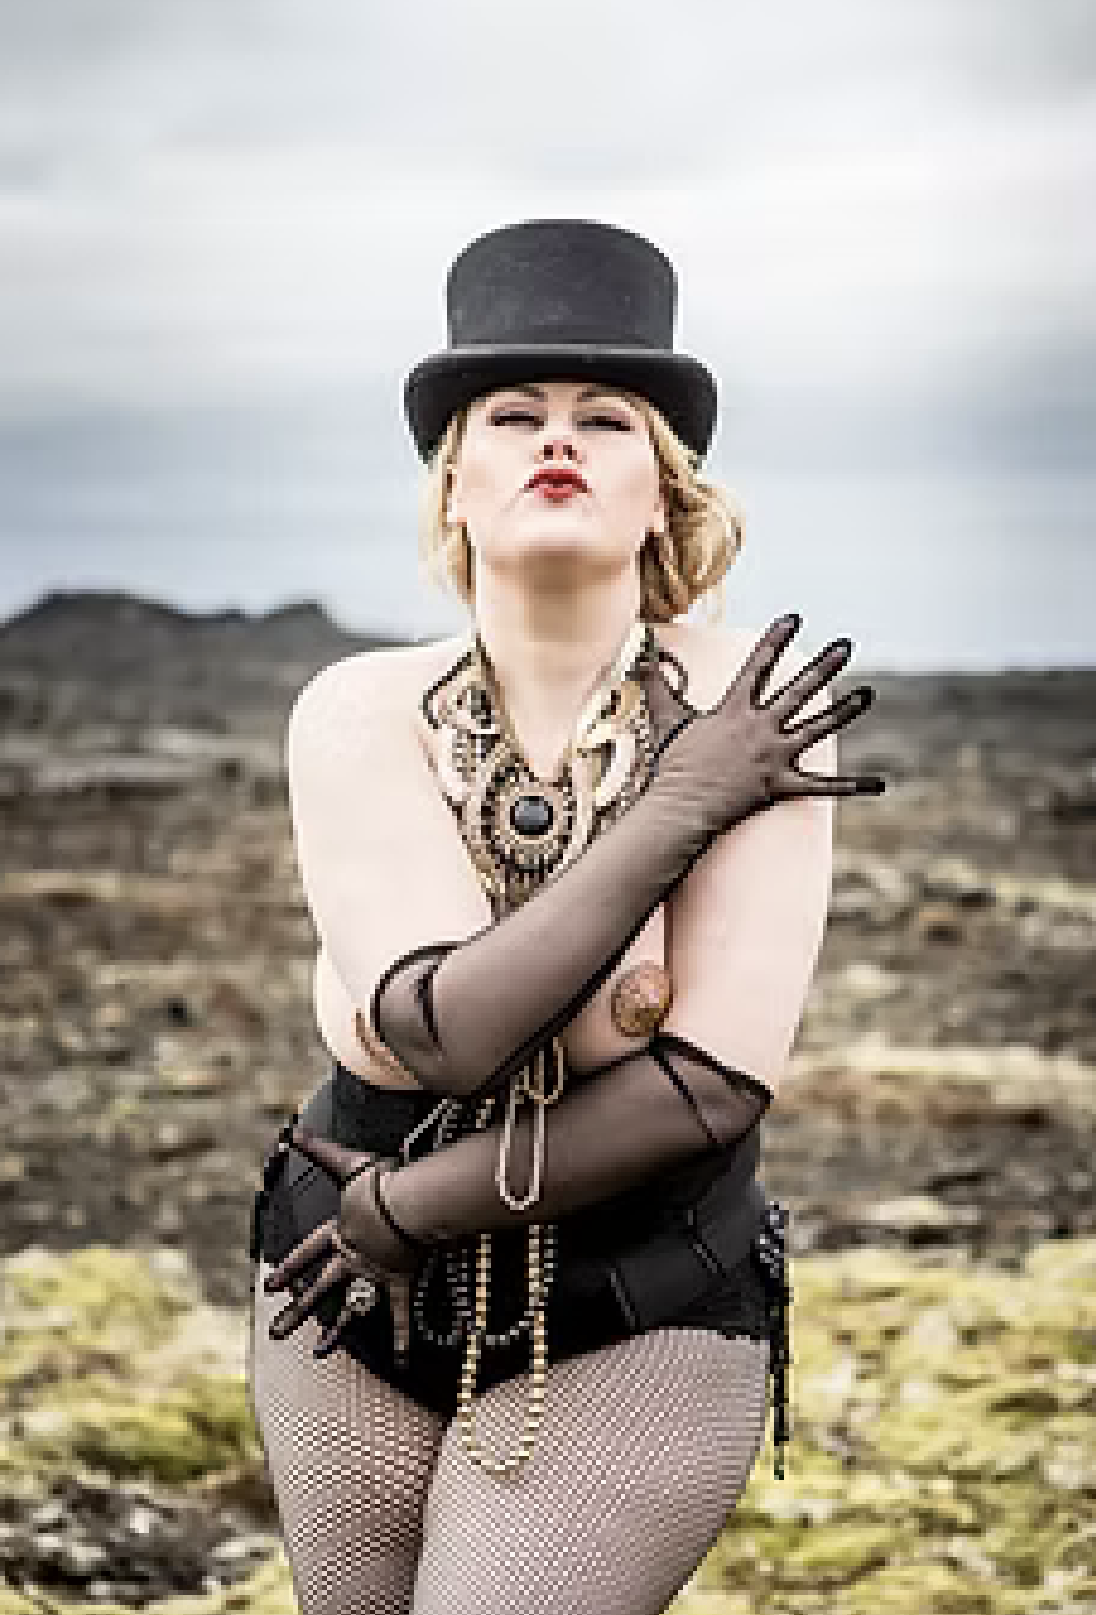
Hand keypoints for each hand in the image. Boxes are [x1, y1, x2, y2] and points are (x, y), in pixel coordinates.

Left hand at [262, 1127, 421, 1365]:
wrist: (409, 1202)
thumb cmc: (381, 1181)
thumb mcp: (347, 1162)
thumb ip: (320, 1149)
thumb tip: (292, 1130)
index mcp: (339, 1233)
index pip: (307, 1252)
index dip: (289, 1266)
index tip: (269, 1284)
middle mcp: (351, 1258)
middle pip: (320, 1289)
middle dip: (298, 1311)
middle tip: (276, 1332)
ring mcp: (374, 1274)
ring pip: (350, 1308)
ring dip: (335, 1332)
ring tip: (320, 1353)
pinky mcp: (399, 1281)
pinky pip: (398, 1314)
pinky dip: (400, 1337)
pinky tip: (400, 1362)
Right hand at [654, 612, 885, 833]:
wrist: (679, 807)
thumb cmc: (672, 764)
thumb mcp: (665, 717)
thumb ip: (658, 682)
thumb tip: (644, 652)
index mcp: (734, 710)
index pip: (759, 664)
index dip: (777, 639)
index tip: (795, 618)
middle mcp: (759, 728)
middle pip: (797, 691)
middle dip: (823, 666)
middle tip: (845, 645)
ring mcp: (773, 757)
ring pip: (816, 729)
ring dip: (844, 712)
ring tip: (867, 694)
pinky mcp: (781, 785)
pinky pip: (822, 787)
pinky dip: (852, 787)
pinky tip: (880, 784)